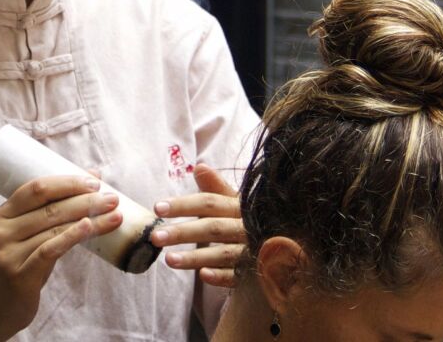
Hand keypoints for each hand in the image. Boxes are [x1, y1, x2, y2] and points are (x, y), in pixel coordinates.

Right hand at [0, 175, 122, 341]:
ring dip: (89, 218)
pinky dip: (72, 236)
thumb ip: (56, 207)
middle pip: (49, 207)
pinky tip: (90, 228)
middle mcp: (1, 230)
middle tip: (112, 199)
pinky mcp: (18, 274)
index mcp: (3, 213)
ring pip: (54, 228)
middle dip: (85, 200)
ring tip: (115, 215)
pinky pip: (50, 249)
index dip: (67, 182)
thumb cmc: (22, 263)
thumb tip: (93, 174)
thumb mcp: (32, 234)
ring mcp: (7, 252)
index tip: (95, 182)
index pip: (36, 188)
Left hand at [150, 164, 245, 287]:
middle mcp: (245, 227)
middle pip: (212, 228)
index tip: (157, 208)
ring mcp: (251, 250)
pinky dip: (221, 276)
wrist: (286, 242)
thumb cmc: (248, 219)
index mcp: (239, 206)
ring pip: (222, 254)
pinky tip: (202, 276)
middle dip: (183, 232)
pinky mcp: (254, 272)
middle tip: (155, 237)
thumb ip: (215, 187)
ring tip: (168, 260)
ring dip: (195, 257)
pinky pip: (238, 276)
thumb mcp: (235, 202)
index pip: (208, 203)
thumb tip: (199, 166)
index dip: (183, 205)